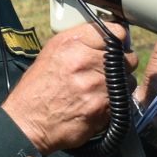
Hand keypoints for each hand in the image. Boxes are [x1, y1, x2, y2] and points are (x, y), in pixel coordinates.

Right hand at [1, 21, 133, 154]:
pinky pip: (123, 101)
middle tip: (108, 71)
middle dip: (122, 64)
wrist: (27, 123)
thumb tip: (107, 38)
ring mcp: (97, 86)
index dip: (119, 39)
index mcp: (73, 43)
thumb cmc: (36, 89)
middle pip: (128, 57)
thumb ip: (80, 42)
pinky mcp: (103, 108)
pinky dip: (114, 103)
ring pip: (129, 81)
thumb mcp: (51, 53)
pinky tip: (97, 104)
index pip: (117, 32)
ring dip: (120, 85)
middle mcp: (87, 62)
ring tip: (100, 90)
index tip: (117, 45)